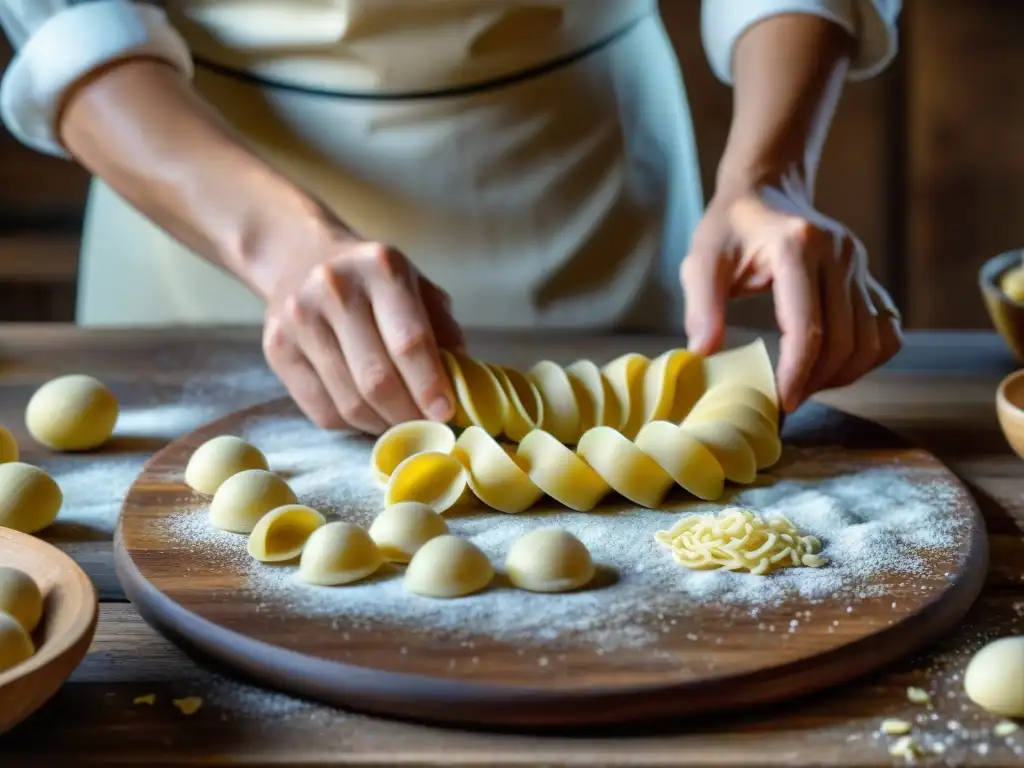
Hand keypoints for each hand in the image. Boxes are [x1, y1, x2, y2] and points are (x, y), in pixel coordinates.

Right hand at [258, 223, 464, 433]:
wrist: (299, 255)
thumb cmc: (372, 280)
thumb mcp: (415, 285)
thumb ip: (442, 328)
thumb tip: (463, 381)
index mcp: (380, 268)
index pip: (409, 341)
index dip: (430, 385)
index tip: (446, 414)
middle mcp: (335, 289)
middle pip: (377, 379)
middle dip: (409, 415)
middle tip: (427, 429)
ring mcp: (299, 319)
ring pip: (348, 402)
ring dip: (382, 425)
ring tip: (401, 424)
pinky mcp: (276, 348)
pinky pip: (321, 410)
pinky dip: (352, 424)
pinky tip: (369, 415)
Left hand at [681, 173, 901, 412]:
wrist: (765, 191)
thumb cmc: (730, 229)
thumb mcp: (702, 260)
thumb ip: (701, 307)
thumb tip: (703, 354)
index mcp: (798, 247)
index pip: (808, 327)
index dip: (796, 372)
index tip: (780, 401)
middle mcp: (839, 254)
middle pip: (843, 341)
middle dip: (816, 380)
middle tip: (786, 399)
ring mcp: (860, 265)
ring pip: (870, 341)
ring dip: (842, 375)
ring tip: (806, 386)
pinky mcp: (869, 277)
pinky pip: (886, 331)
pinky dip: (865, 358)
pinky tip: (832, 367)